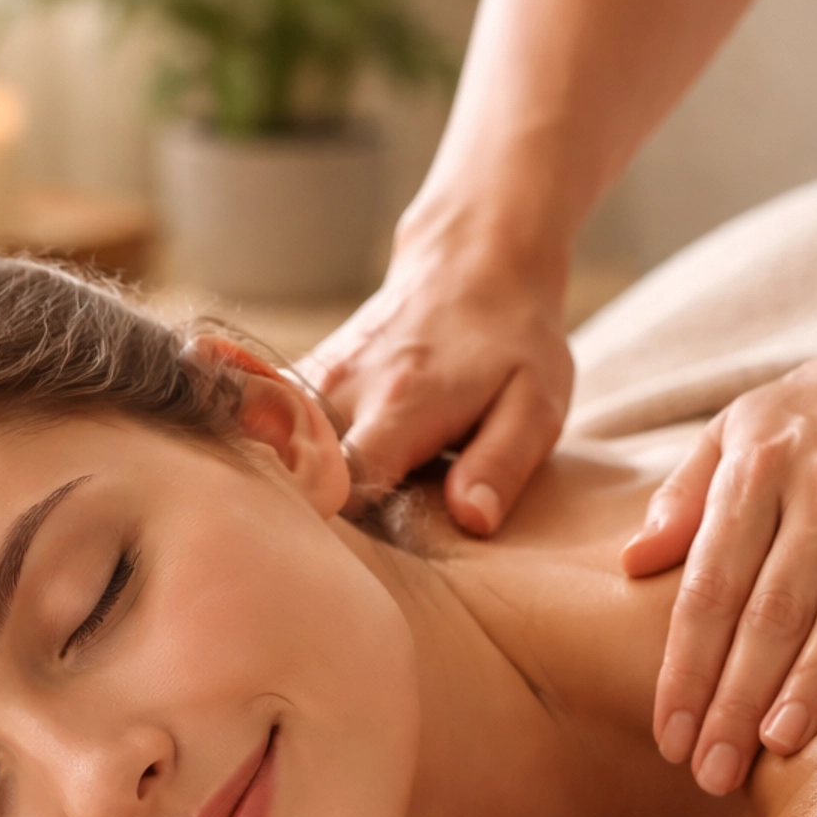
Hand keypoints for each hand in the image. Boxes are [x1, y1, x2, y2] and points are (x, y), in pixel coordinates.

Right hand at [303, 214, 573, 535]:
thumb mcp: (535, 407)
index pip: (343, 491)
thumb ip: (502, 465)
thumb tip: (471, 521)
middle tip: (354, 542)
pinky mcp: (306, 374)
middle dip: (320, 514)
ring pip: (283, 452)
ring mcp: (316, 378)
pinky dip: (296, 453)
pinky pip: (281, 427)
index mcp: (400, 406)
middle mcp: (343, 390)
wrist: (473, 259)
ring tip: (342, 504)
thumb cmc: (514, 343)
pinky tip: (327, 469)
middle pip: (301, 477)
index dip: (351, 536)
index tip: (372, 557)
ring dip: (307, 483)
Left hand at [622, 329, 816, 792]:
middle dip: (737, 696)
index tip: (668, 735)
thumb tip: (630, 564)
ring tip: (777, 745)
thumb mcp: (738, 430)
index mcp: (760, 466)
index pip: (712, 583)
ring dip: (813, 678)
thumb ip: (684, 498)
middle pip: (773, 606)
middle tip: (712, 770)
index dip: (687, 665)